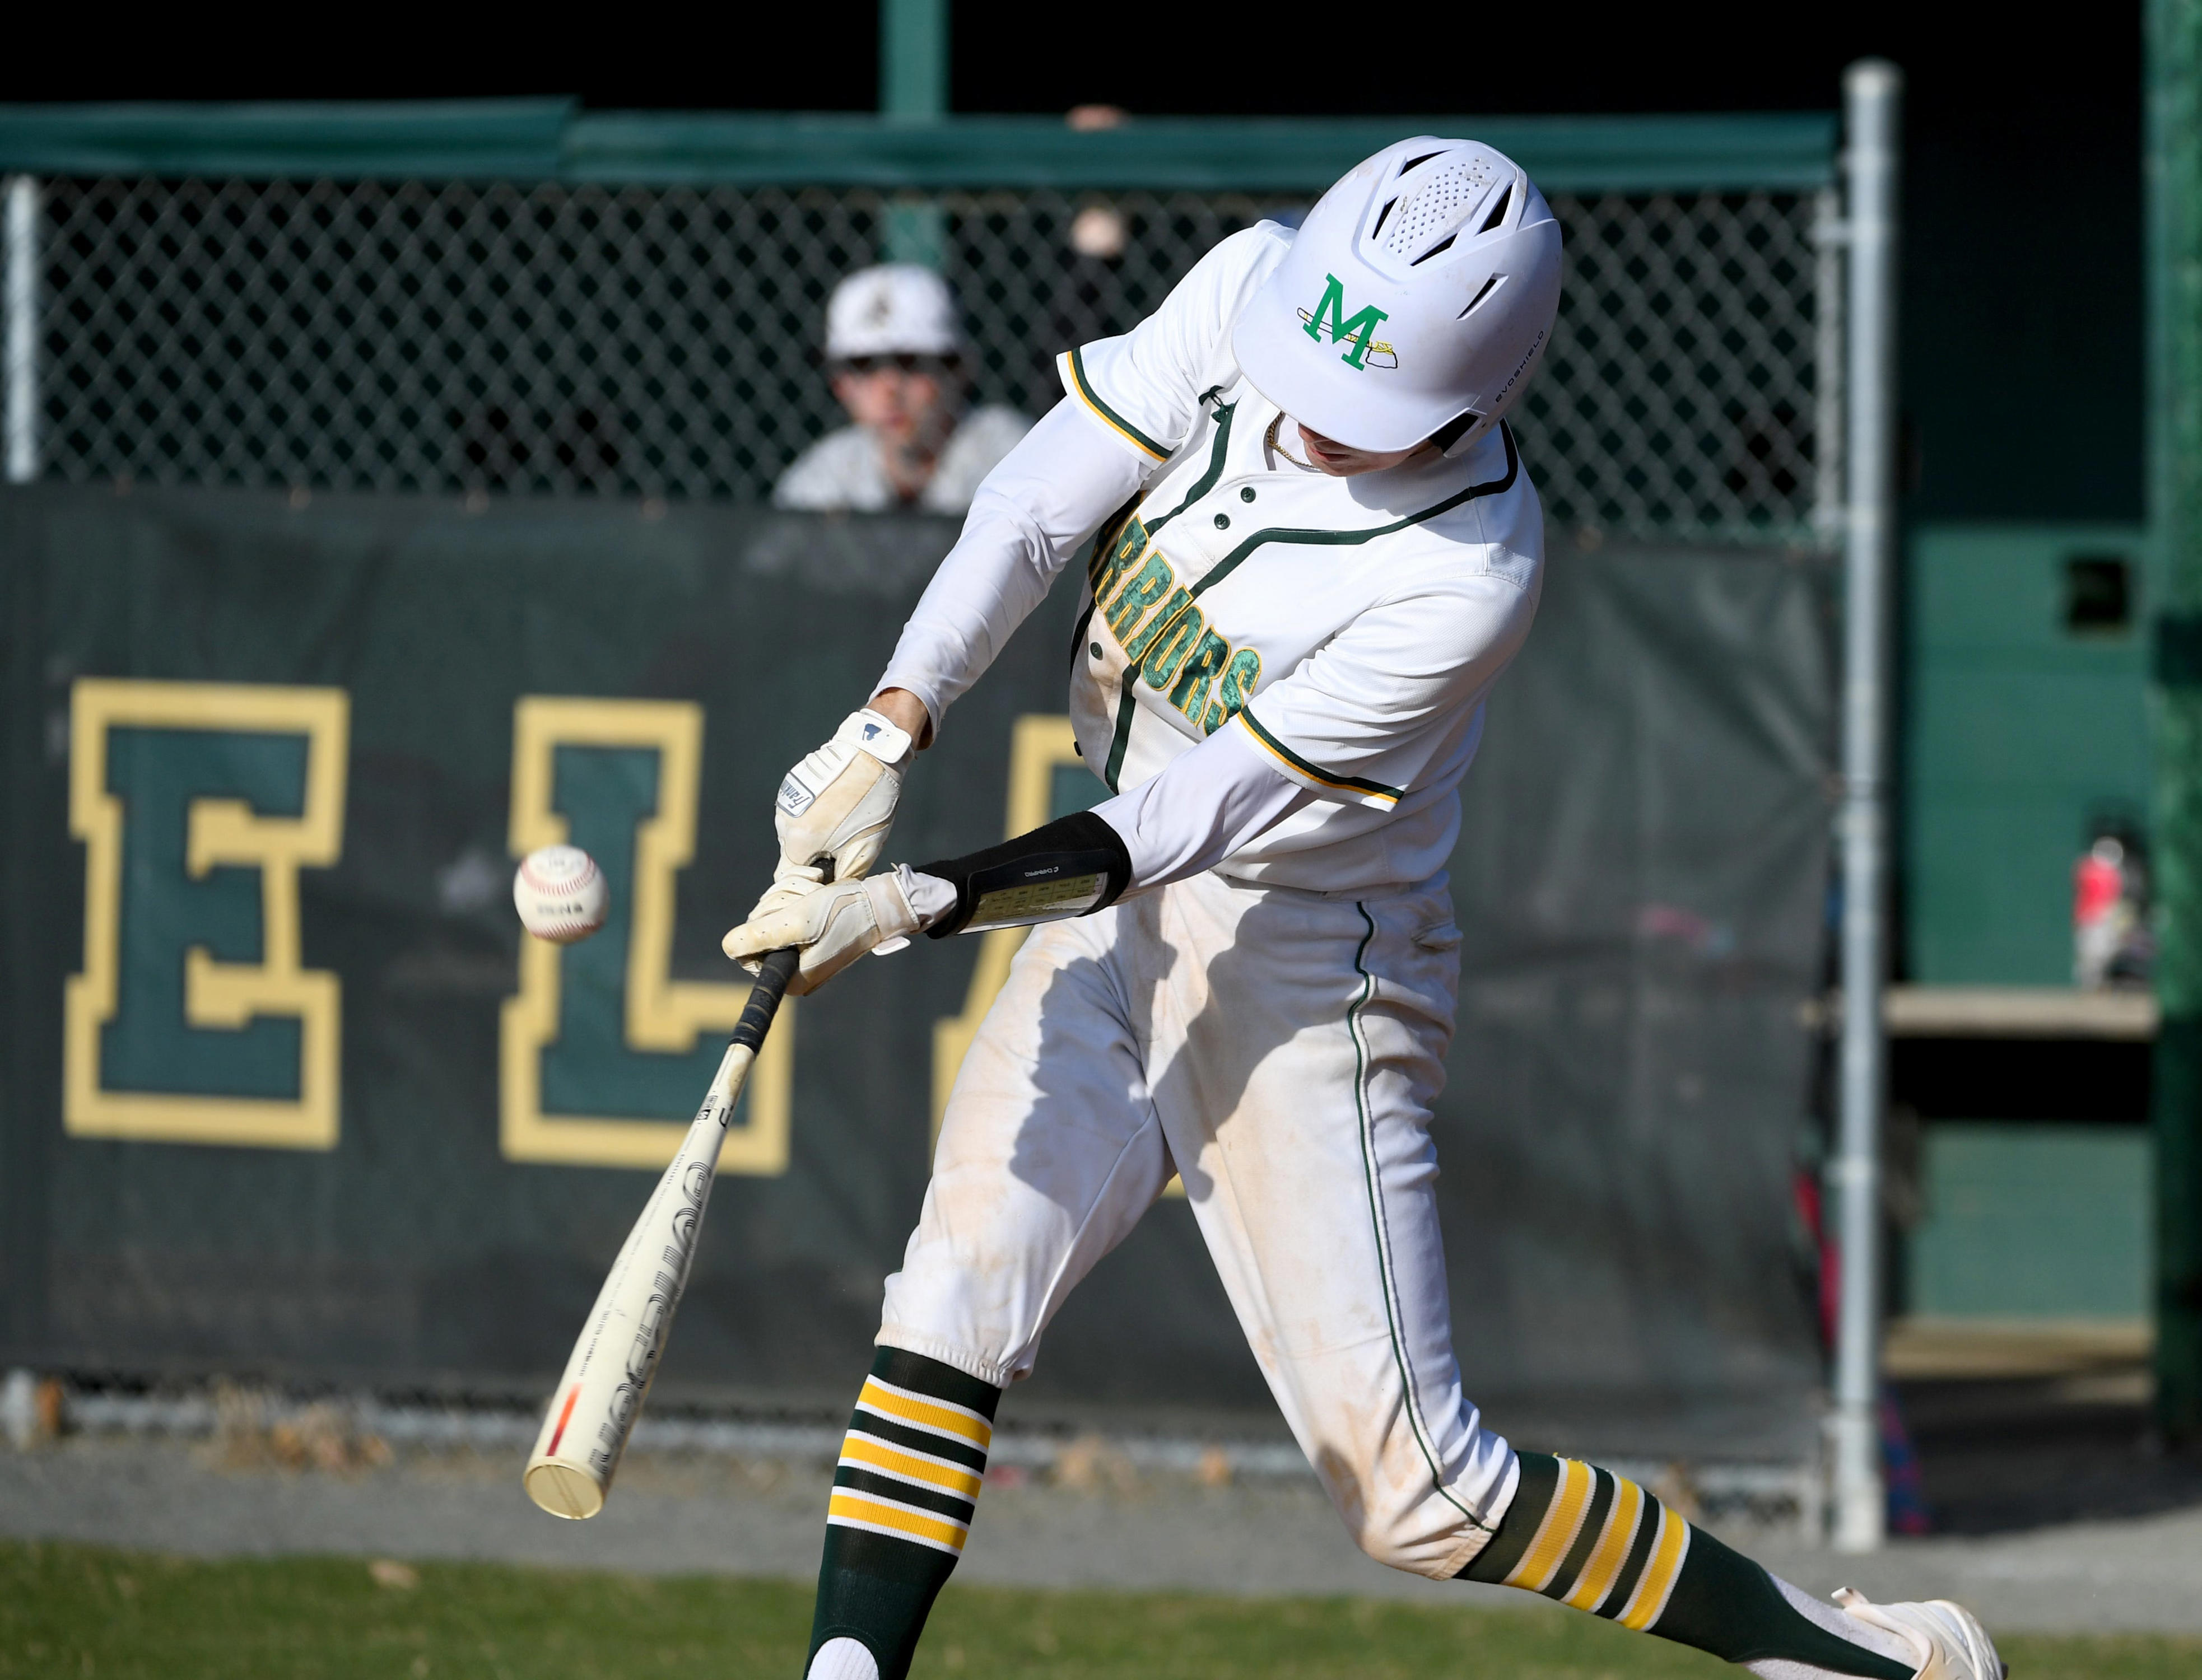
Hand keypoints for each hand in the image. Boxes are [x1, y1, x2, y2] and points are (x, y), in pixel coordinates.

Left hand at [722, 871, 920, 996]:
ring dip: (790, 892)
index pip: (747, 951)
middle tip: (807, 897)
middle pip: (757, 927)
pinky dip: (796, 890)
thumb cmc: (844, 912)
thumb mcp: (798, 921)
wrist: (880, 902)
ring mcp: (799, 949)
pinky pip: (784, 906)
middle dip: (779, 902)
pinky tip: (817, 887)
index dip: (760, 924)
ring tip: (816, 890)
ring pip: (770, 911)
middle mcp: (792, 968)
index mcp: (790, 977)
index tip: (787, 912)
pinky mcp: (807, 931)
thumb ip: (760, 935)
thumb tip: (726, 947)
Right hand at [774, 708, 915, 884]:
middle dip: (814, 857)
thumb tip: (835, 888)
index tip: (829, 875)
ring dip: (814, 836)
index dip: (811, 881)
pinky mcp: (791, 785)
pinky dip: (813, 816)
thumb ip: (844, 875)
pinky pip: (799, 813)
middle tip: (842, 848)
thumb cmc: (870, 802)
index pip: (790, 877)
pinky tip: (835, 806)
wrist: (871, 755)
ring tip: (841, 824)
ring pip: (796, 833)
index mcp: (799, 841)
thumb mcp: (864, 848)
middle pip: (793, 854)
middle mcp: (784, 822)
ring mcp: (785, 801)